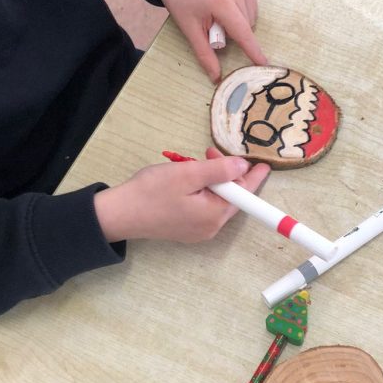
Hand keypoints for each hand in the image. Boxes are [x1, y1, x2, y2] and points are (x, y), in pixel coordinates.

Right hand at [94, 148, 269, 242]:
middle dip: (226, 173)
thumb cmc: (151, 192)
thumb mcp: (188, 173)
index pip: (245, 195)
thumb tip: (243, 167)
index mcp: (214, 214)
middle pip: (231, 197)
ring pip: (216, 200)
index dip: (253, 177)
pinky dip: (202, 190)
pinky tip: (188, 179)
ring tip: (195, 163)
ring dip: (212, 179)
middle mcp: (210, 227)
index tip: (263, 165)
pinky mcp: (187, 228)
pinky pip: (204, 206)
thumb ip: (219, 170)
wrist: (119, 214)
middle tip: (210, 152)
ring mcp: (198, 230)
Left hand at [144, 0, 266, 81]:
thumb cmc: (180, 0)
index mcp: (220, 1)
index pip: (242, 32)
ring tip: (217, 12)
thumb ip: (205, 54)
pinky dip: (241, 11)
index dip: (253, 51)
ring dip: (238, 22)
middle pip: (246, 26)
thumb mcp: (189, 29)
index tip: (264, 65)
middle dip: (232, 32)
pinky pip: (251, 4)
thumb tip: (216, 77)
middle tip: (211, 24)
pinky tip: (225, 4)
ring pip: (251, 16)